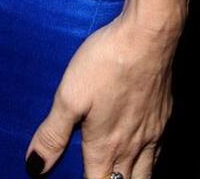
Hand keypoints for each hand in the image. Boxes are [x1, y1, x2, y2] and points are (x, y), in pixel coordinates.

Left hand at [25, 13, 176, 177]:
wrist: (148, 36)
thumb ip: (53, 134)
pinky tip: (143, 151)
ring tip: (121, 175)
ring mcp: (152, 132)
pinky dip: (149, 160)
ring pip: (146, 173)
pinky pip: (159, 151)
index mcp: (105, 146)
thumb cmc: (106, 63)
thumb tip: (35, 167)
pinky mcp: (164, 115)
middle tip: (99, 176)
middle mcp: (132, 146)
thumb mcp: (69, 96)